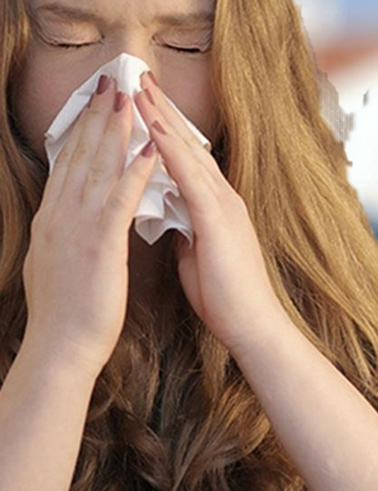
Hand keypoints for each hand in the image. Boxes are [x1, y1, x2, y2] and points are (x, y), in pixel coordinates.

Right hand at [22, 77, 158, 374]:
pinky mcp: (99, 244)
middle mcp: (61, 215)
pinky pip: (118, 199)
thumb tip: (73, 218)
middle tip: (112, 82)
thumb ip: (69, 234)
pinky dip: (134, 170)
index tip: (98, 103)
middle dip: (97, 117)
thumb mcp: (62, 262)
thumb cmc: (68, 311)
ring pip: (97, 167)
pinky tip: (149, 148)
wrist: (62, 347)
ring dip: (114, 129)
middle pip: (81, 156)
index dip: (85, 131)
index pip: (71, 165)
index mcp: (55, 220)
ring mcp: (77, 227)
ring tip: (128, 97)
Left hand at [134, 73, 284, 355]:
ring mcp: (224, 206)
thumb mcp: (197, 252)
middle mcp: (223, 197)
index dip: (165, 128)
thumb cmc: (225, 296)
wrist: (252, 325)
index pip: (187, 158)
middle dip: (162, 109)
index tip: (144, 102)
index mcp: (216, 206)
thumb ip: (185, 226)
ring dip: (163, 118)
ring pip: (189, 152)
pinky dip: (171, 151)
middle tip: (138, 76)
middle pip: (188, 144)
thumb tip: (167, 211)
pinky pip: (191, 178)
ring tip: (140, 87)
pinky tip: (154, 128)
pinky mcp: (219, 220)